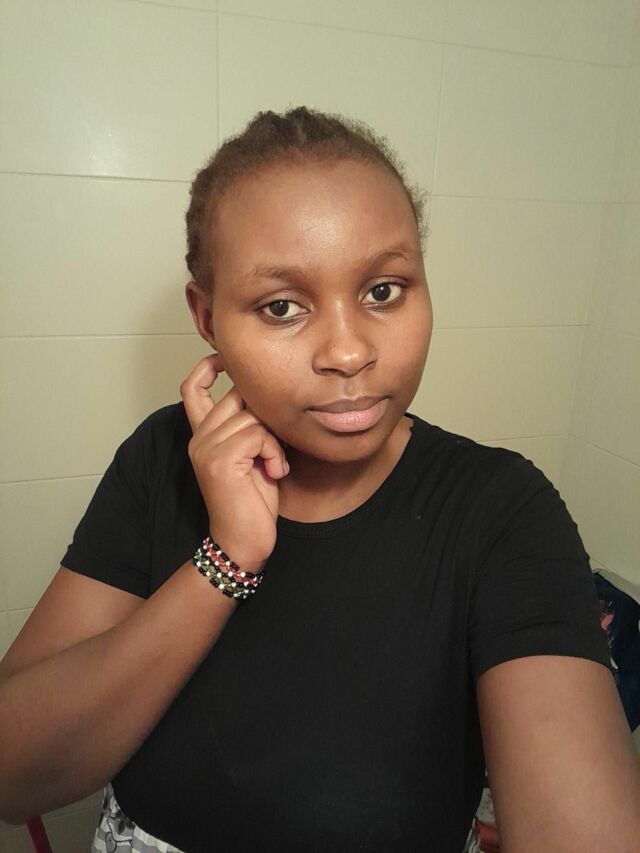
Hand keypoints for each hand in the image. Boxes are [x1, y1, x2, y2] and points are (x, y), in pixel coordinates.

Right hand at [180, 354, 288, 570]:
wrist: (244, 542)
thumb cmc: (254, 502)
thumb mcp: (252, 455)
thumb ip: (248, 426)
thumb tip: (264, 396)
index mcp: (203, 435)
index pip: (192, 388)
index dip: (207, 367)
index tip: (224, 361)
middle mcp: (199, 437)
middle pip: (239, 396)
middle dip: (266, 415)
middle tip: (273, 448)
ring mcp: (206, 447)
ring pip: (253, 416)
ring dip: (274, 440)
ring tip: (273, 465)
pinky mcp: (220, 458)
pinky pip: (258, 434)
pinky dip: (274, 452)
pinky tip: (273, 472)